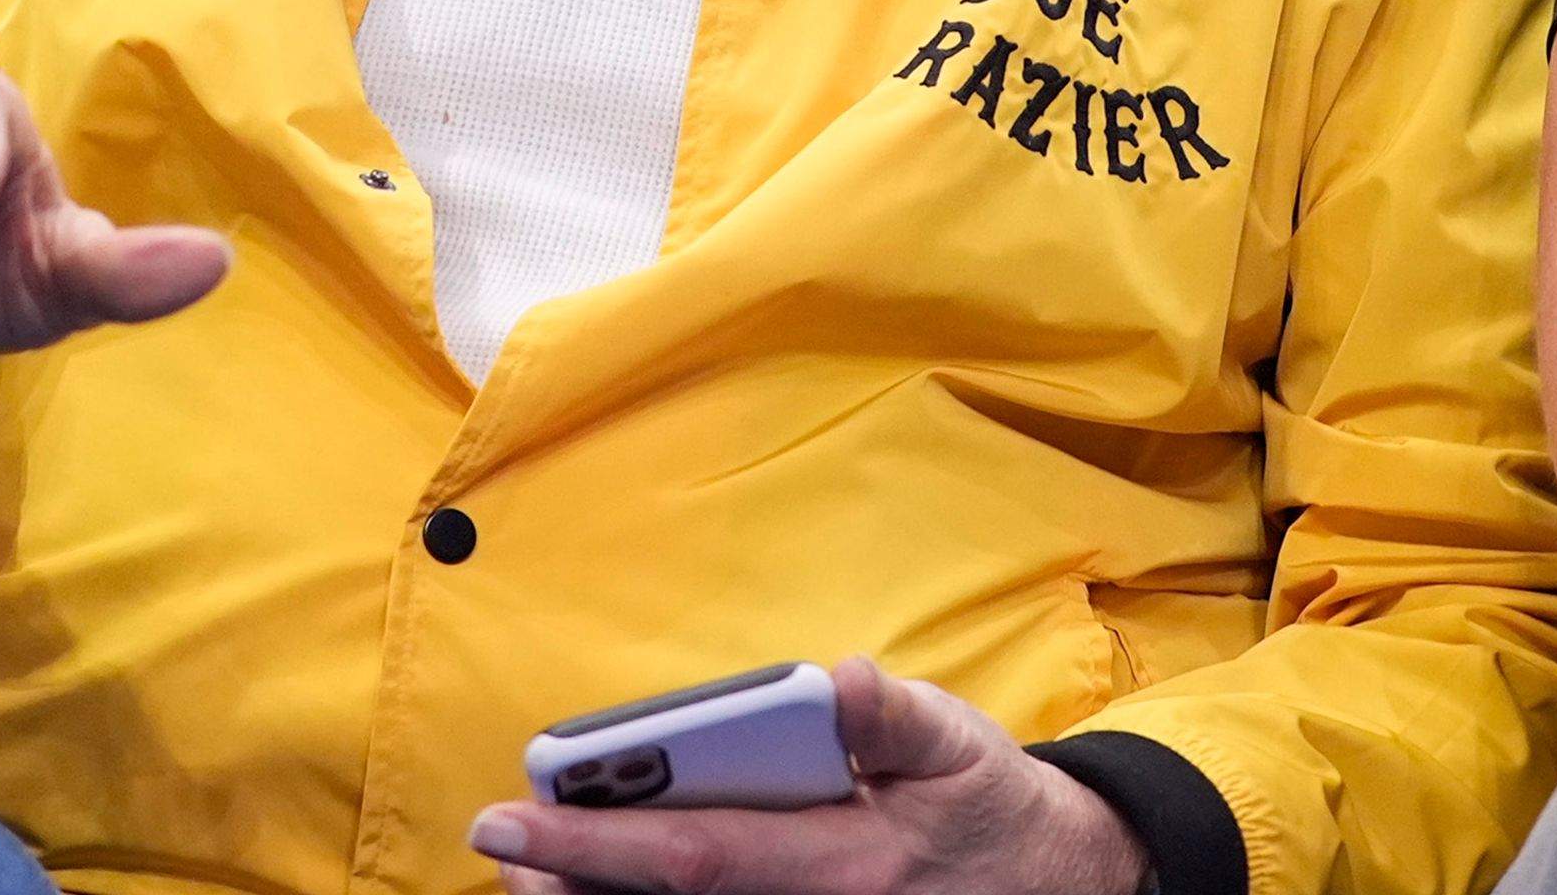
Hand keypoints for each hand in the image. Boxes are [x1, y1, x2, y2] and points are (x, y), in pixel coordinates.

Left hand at [471, 659, 1145, 894]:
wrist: (1054, 883)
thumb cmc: (987, 803)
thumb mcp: (956, 743)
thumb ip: (892, 716)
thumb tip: (837, 682)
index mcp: (843, 862)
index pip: (695, 855)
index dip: (595, 839)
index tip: (511, 814)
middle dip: (571, 881)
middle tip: (502, 843)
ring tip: (531, 865)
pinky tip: (605, 881)